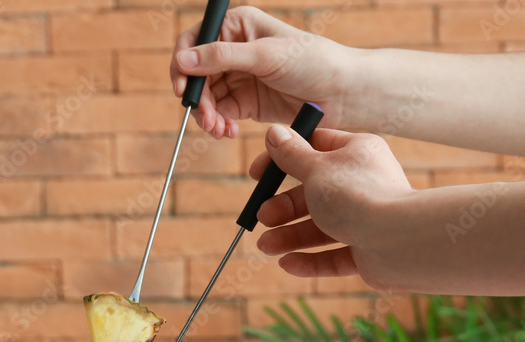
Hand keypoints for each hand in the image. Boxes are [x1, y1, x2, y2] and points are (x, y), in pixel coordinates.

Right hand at [170, 6, 352, 137]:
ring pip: (207, 98)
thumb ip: (222, 57)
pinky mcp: (245, 102)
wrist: (342, 93)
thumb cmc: (313, 62)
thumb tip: (182, 60)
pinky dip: (219, 124)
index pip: (195, 42)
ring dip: (208, 116)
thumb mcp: (265, 56)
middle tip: (206, 119)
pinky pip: (220, 114)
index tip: (183, 90)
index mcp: (238, 26)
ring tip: (219, 130)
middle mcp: (235, 50)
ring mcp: (239, 77)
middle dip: (199, 100)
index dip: (183, 65)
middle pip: (197, 75)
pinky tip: (228, 132)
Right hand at [251, 125, 413, 288]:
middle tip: (262, 216)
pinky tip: (287, 264)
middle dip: (284, 207)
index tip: (257, 174)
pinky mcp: (368, 252)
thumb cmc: (358, 195)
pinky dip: (310, 261)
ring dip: (290, 236)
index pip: (315, 148)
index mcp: (356, 153)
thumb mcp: (315, 169)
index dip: (282, 160)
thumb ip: (291, 154)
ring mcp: (367, 220)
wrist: (400, 240)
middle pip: (314, 193)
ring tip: (265, 247)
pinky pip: (334, 256)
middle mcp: (363, 184)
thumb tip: (274, 132)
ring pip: (321, 227)